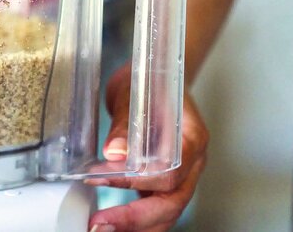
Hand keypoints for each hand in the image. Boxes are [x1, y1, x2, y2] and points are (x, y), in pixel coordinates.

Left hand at [87, 63, 208, 231]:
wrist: (157, 76)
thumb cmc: (150, 81)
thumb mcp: (134, 95)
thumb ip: (126, 125)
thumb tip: (114, 153)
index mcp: (191, 138)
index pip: (169, 173)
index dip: (135, 182)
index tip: (100, 179)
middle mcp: (192, 162)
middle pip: (172, 203)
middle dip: (136, 220)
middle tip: (100, 226)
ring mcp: (183, 173)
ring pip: (168, 211)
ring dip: (137, 226)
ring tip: (103, 229)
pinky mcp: (167, 180)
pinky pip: (158, 206)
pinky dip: (138, 220)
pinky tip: (114, 224)